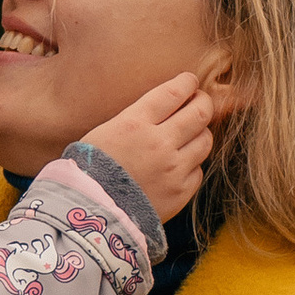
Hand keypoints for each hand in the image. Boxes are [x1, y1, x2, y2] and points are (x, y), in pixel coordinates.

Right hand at [84, 70, 214, 225]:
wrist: (89, 213)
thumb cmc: (89, 170)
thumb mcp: (105, 132)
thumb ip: (137, 117)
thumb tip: (167, 105)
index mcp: (135, 123)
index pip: (174, 92)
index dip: (187, 82)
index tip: (190, 81)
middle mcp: (159, 143)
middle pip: (200, 112)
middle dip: (203, 102)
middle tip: (199, 101)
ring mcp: (173, 169)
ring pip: (205, 140)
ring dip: (200, 133)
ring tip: (190, 134)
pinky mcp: (180, 192)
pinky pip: (198, 170)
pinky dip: (191, 165)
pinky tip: (178, 165)